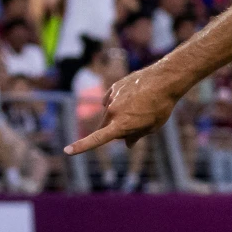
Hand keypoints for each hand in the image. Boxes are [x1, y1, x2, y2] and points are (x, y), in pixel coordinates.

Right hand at [63, 65, 183, 154]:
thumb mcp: (152, 126)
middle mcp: (112, 112)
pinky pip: (110, 100)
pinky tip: (131, 98)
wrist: (164, 80)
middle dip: (115, 130)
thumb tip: (127, 144)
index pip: (97, 139)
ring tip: (141, 106)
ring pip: (109, 113)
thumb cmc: (161, 106)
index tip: (67, 150)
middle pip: (106, 127)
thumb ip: (136, 135)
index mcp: (121, 125)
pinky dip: (118, 102)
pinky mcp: (113, 88)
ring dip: (119, 114)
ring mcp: (112, 99)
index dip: (81, 146)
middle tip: (136, 124)